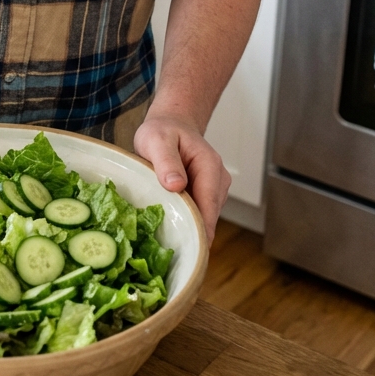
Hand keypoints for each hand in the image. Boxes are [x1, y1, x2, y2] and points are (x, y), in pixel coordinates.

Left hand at [133, 111, 230, 244]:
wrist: (171, 124)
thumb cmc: (163, 131)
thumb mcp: (157, 140)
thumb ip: (166, 161)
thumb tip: (176, 185)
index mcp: (209, 166)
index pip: (209, 204)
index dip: (200, 229)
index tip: (191, 251)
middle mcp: (218, 180)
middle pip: (209, 216)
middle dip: (192, 232)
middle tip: (170, 251)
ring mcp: (215, 190)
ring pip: (205, 217)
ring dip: (188, 226)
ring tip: (165, 235)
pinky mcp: (207, 196)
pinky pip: (199, 214)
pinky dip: (187, 220)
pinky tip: (171, 224)